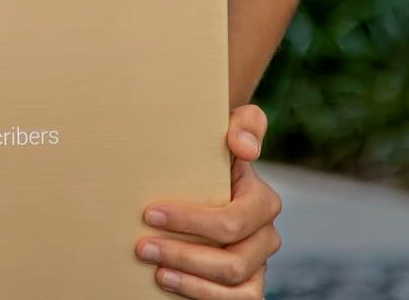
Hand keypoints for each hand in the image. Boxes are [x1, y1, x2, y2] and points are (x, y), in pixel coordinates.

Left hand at [133, 103, 281, 296]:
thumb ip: (245, 125)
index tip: (149, 212)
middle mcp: (266, 237)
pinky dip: (199, 295)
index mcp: (263, 201)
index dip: (189, 221)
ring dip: (188, 279)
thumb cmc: (211, 152)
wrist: (206, 177)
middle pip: (230, 261)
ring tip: (153, 267)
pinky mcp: (248, 287)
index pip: (231, 221)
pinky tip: (168, 283)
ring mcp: (259, 266)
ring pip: (231, 286)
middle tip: (141, 245)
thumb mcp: (228, 128)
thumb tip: (242, 146)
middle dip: (181, 253)